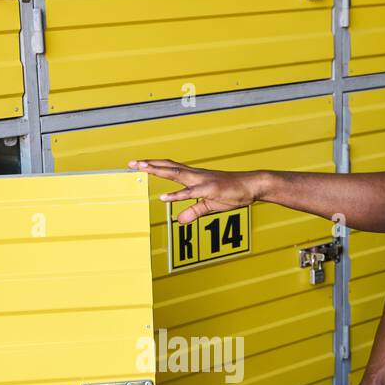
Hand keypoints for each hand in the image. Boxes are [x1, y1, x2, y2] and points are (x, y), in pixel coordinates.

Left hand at [127, 158, 264, 222]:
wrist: (252, 185)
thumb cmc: (233, 192)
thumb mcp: (209, 205)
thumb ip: (193, 211)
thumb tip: (179, 220)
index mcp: (194, 177)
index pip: (170, 169)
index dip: (154, 166)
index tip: (138, 164)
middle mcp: (195, 175)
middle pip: (168, 167)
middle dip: (149, 164)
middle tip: (132, 163)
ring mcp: (202, 181)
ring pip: (175, 174)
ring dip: (158, 171)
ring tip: (143, 169)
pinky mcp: (209, 189)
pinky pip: (190, 193)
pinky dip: (176, 196)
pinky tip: (164, 198)